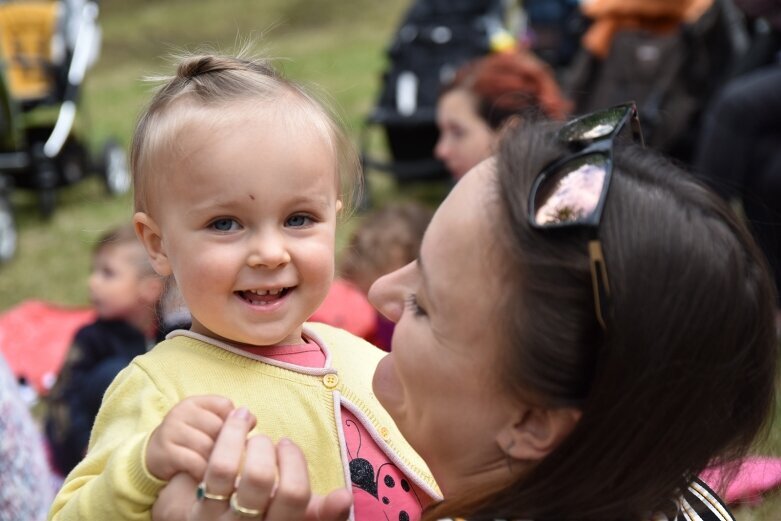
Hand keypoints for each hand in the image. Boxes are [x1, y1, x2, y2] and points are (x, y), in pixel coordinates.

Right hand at [146, 395, 235, 480]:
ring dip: (217, 462)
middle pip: (218, 427)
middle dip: (227, 446)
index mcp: (195, 403)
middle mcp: (181, 412)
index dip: (234, 424)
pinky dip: (205, 472)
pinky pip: (195, 462)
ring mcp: (171, 430)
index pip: (225, 406)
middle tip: (228, 459)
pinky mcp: (165, 452)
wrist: (153, 457)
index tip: (232, 439)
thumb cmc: (190, 441)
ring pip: (208, 445)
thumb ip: (230, 421)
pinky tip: (206, 478)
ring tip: (219, 471)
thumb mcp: (207, 427)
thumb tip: (251, 420)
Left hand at [154, 405, 351, 520]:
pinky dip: (217, 444)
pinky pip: (203, 471)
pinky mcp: (191, 514)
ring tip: (240, 423)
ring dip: (234, 436)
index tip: (286, 445)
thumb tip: (345, 494)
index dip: (293, 461)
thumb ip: (322, 513)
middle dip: (262, 447)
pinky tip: (222, 435)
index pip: (293, 494)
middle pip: (258, 477)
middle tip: (262, 440)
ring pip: (224, 469)